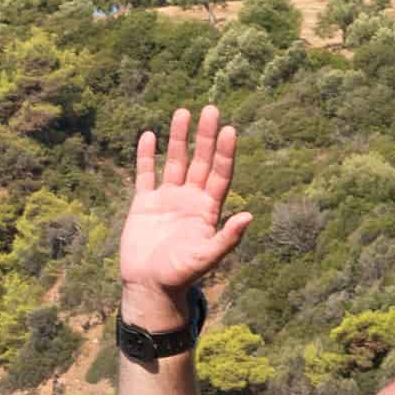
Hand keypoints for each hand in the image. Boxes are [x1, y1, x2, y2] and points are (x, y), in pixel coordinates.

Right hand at [119, 108, 251, 319]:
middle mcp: (190, 199)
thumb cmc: (180, 275)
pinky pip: (146, 174)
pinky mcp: (144, 203)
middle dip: (205, 136)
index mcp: (208, 210)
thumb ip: (227, 238)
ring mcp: (167, 199)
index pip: (220, 174)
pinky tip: (149, 135)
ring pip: (175, 161)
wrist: (149, 286)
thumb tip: (250, 216)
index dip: (225, 153)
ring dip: (178, 138)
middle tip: (211, 109)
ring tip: (182, 112)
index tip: (229, 130)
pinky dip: (147, 156)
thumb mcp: (207, 258)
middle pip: (201, 161)